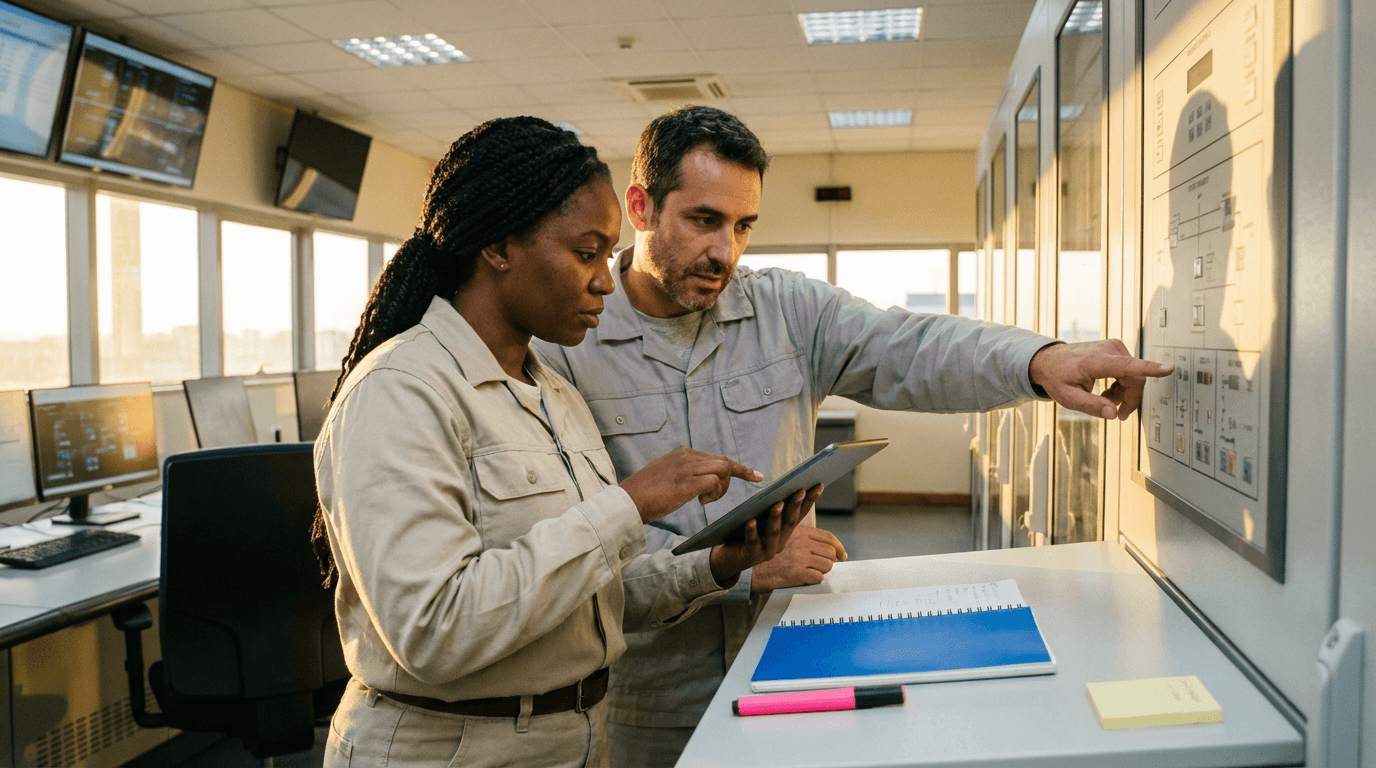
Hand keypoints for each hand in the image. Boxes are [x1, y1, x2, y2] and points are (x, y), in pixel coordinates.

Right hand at [620, 446, 761, 524]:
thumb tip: (703, 483)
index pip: (717, 458)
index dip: (738, 468)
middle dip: (730, 481)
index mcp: (683, 453)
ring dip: (720, 489)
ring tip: (703, 500)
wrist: (627, 501)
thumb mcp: (667, 477)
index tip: (756, 475)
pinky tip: (699, 502)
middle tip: (714, 498)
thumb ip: (685, 474)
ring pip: (722, 470)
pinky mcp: (686, 482)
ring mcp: (686, 467)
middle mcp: (686, 456)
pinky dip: (713, 494)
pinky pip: (714, 482)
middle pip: (724, 463)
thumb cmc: (645, 494)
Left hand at [708, 484, 818, 584]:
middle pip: (789, 521)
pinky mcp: (751, 554)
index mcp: (784, 532)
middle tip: (801, 490)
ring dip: (776, 517)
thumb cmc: (746, 536)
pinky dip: (751, 531)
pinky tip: (750, 521)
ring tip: (778, 504)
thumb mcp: (762, 522)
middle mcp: (779, 542)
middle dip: (796, 505)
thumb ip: (772, 510)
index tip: (819, 485)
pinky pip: (751, 541)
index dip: (810, 500)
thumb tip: (780, 489)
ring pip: (773, 532)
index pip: (800, 514)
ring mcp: (766, 549)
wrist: (730, 560)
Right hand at [750, 522, 847, 592]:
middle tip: (818, 566)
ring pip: (827, 565)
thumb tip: (825, 545)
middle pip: (830, 552)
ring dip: (821, 571)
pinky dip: (814, 580)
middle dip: (827, 561)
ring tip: (809, 572)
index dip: (839, 547)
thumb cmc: (766, 553)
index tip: (842, 555)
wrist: (750, 569)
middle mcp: (801, 542)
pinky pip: (818, 578)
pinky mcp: (796, 573)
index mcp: (799, 531)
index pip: (828, 537)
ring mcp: (800, 558)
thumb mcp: (783, 535)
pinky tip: (803, 578)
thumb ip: (802, 536)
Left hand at [1029, 339, 1172, 419]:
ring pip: (1134, 376)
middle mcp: (1108, 350)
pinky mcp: (1116, 349)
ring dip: (1123, 393)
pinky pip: (1130, 371)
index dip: (1150, 369)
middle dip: (1130, 399)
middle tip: (1118, 413)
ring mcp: (1114, 347)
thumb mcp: (1067, 397)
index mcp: (1095, 361)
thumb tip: (1112, 414)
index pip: (1127, 366)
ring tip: (1105, 399)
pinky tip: (1107, 390)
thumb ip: (1090, 406)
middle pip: (1135, 379)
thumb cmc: (1057, 377)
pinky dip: (1122, 384)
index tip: (1168, 369)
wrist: (1050, 360)